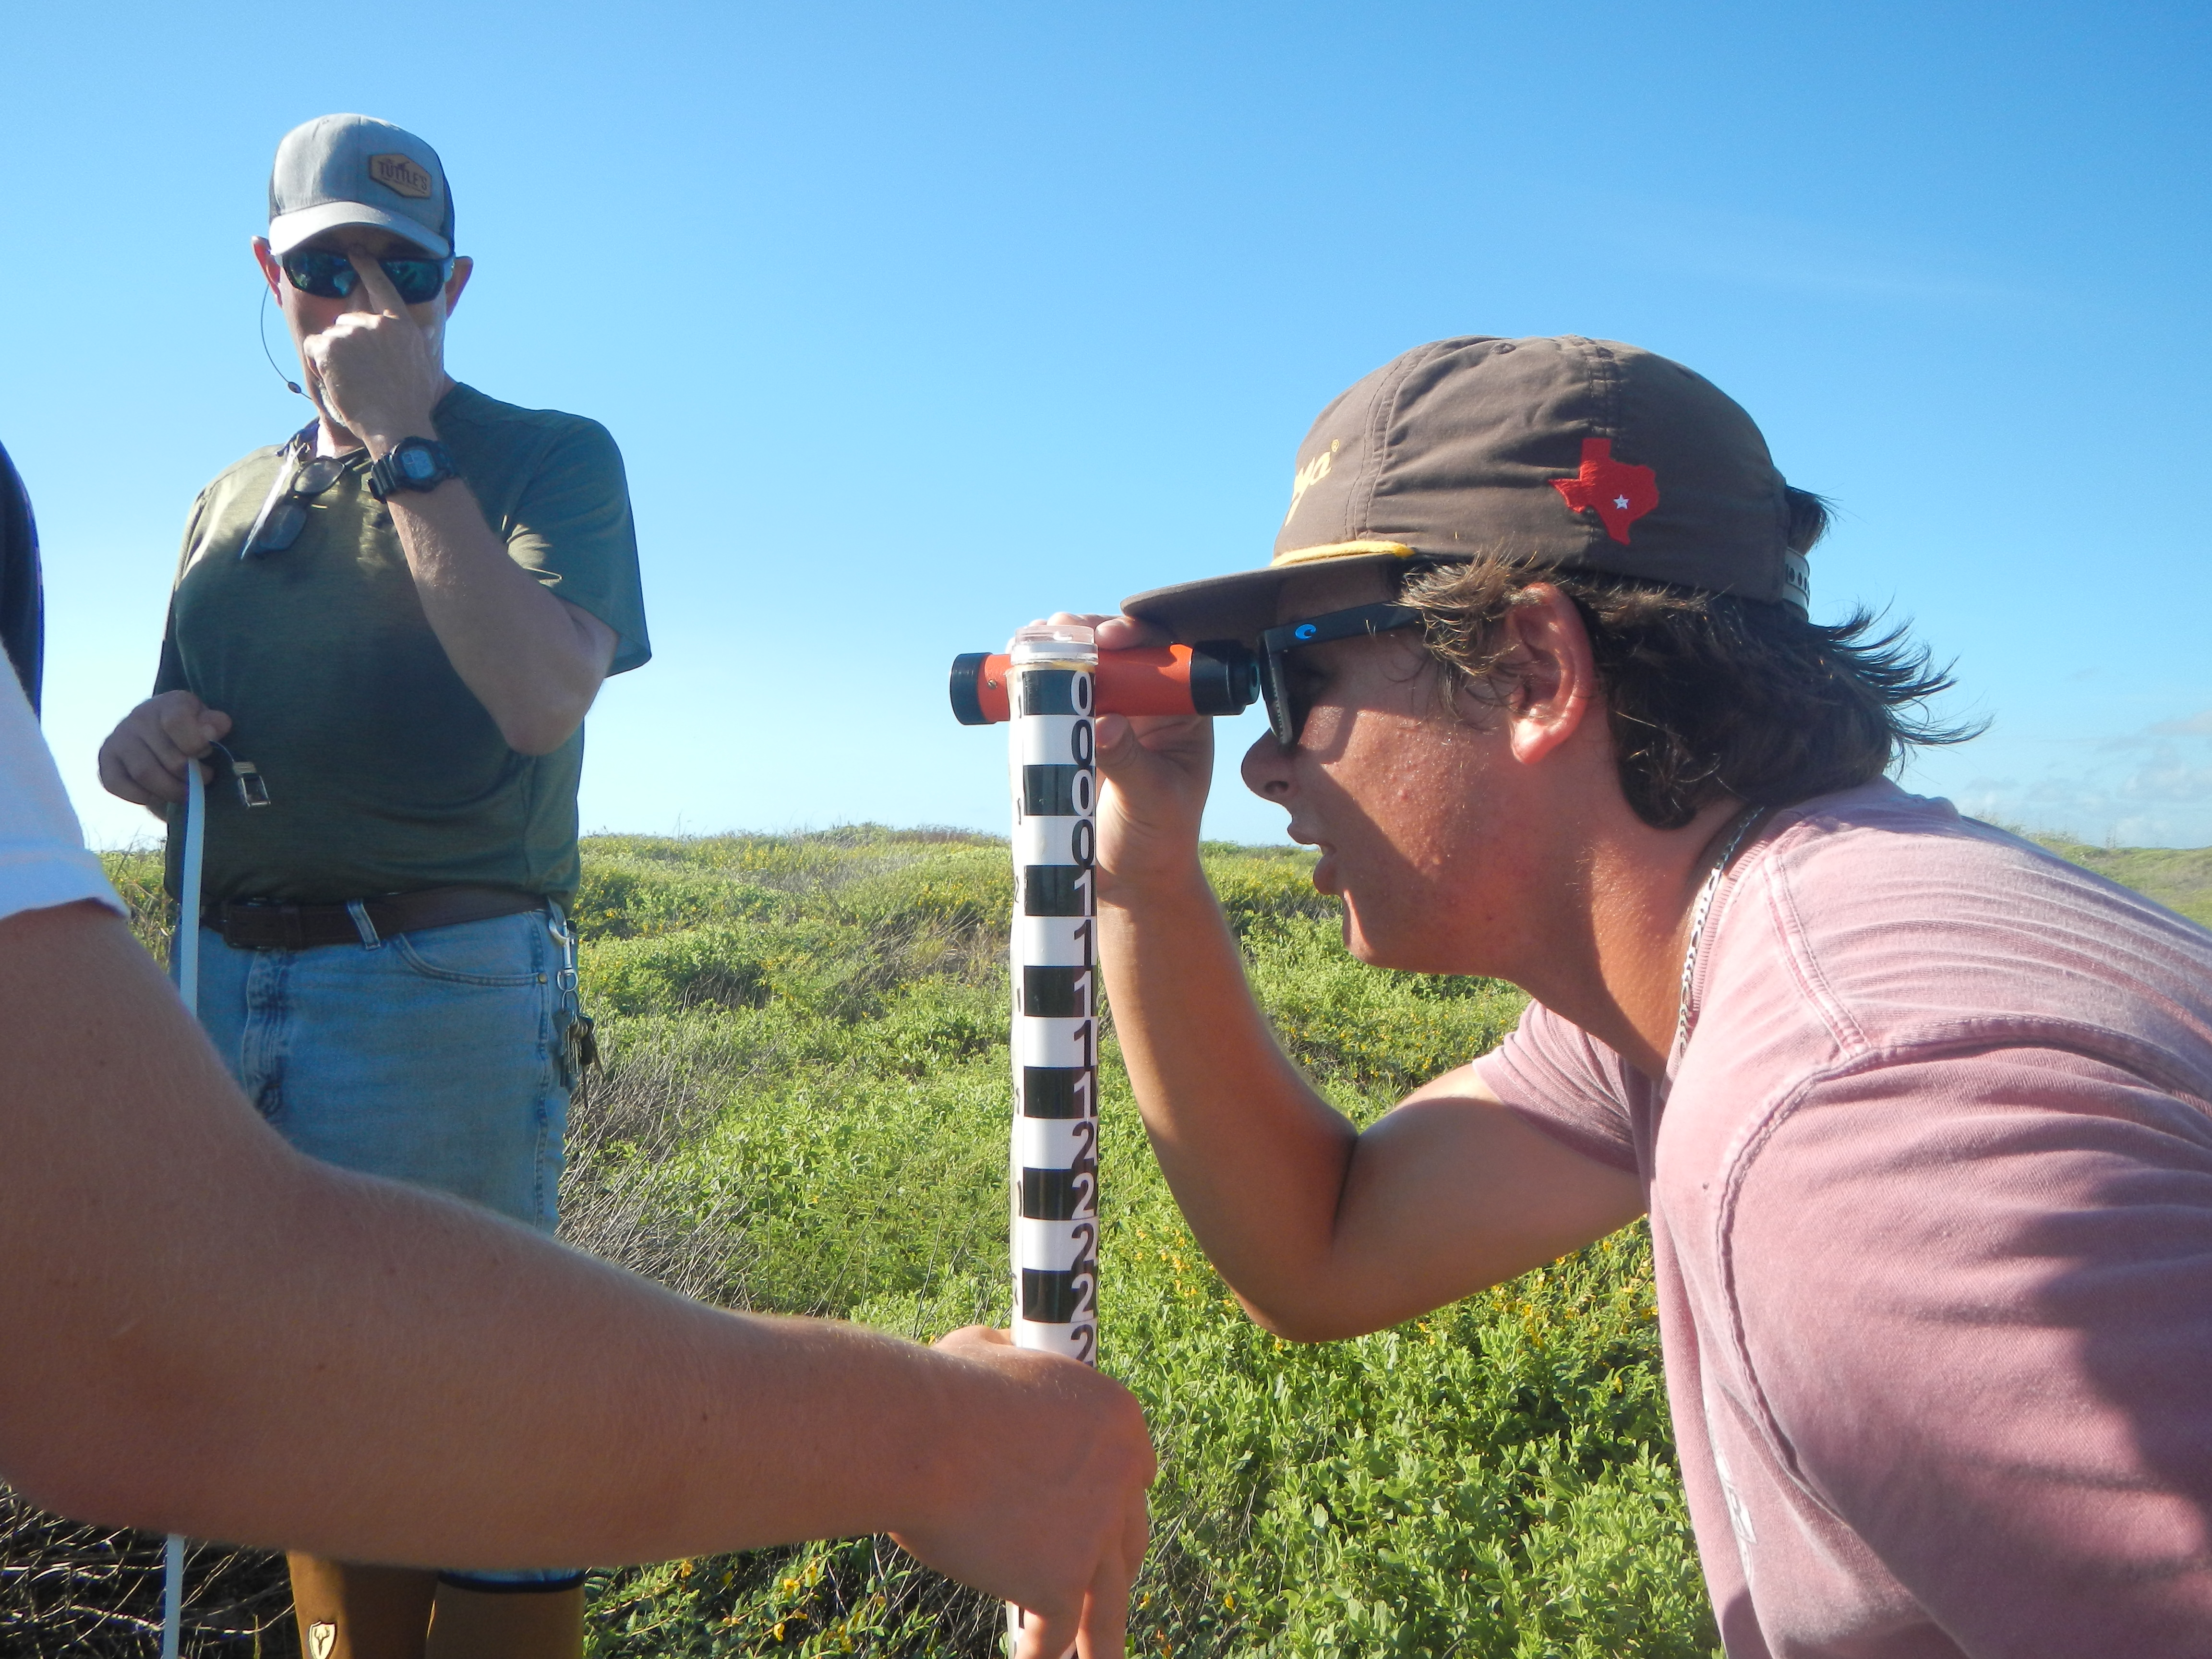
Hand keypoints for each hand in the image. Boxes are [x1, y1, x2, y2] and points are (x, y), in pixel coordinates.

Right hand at [97, 692, 231, 812]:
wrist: (163, 736)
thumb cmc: (193, 732)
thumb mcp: (209, 723)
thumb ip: (214, 725)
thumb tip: (211, 732)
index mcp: (169, 704)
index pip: (177, 722)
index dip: (196, 744)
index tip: (207, 753)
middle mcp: (139, 717)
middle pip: (169, 758)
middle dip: (192, 776)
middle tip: (204, 778)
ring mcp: (119, 738)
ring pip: (145, 774)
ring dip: (171, 790)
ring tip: (187, 792)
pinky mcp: (106, 760)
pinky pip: (118, 784)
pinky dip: (142, 796)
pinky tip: (159, 794)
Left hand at [301, 250, 444, 452]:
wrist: (397, 424)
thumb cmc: (411, 402)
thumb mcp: (424, 363)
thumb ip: (414, 339)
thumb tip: (415, 328)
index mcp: (401, 324)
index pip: (380, 285)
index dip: (366, 266)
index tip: (355, 252)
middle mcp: (376, 322)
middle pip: (348, 319)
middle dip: (349, 341)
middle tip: (362, 371)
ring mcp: (351, 332)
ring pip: (331, 335)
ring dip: (334, 355)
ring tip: (353, 380)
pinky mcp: (329, 346)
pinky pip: (314, 345)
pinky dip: (319, 361)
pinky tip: (336, 378)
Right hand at [890, 1326, 1152, 1658]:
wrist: (920, 1434)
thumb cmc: (942, 1388)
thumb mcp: (987, 1349)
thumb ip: (1010, 1358)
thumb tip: (999, 1350)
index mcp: (1118, 1418)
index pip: (1136, 1471)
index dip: (1113, 1499)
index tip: (1097, 1522)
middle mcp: (1122, 1476)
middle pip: (1129, 1536)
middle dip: (1111, 1564)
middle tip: (1096, 1590)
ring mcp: (1094, 1533)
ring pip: (1110, 1598)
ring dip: (1103, 1634)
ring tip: (1100, 1657)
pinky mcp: (1060, 1580)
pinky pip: (1059, 1630)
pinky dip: (1043, 1650)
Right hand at [1036, 612, 1217, 893]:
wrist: (1129, 877)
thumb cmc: (1158, 839)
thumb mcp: (1153, 802)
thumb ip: (1131, 763)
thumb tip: (1105, 723)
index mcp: (1181, 713)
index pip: (1166, 659)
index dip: (1137, 636)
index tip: (1109, 637)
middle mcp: (1145, 705)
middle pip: (1118, 652)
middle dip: (1086, 634)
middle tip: (1056, 628)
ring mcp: (1107, 715)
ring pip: (1082, 668)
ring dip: (1055, 649)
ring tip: (1027, 639)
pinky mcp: (1072, 731)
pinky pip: (1053, 697)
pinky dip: (1032, 680)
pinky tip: (1012, 665)